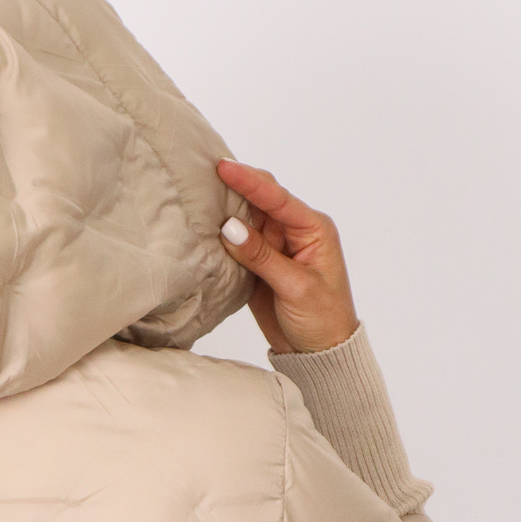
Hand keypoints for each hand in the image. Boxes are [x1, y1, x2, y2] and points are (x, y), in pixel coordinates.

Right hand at [216, 161, 358, 353]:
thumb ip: (262, 256)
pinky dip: (221, 238)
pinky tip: (203, 227)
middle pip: (260, 201)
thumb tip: (230, 227)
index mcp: (313, 229)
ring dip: (225, 211)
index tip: (223, 167)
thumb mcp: (295, 286)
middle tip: (203, 173)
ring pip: (245, 221)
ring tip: (197, 195)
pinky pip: (237, 245)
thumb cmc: (323, 319)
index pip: (277, 198)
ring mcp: (274, 248)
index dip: (249, 181)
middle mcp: (293, 232)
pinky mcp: (259, 266)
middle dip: (235, 187)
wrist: (319, 354)